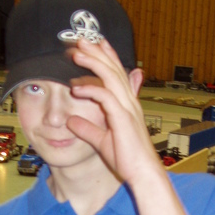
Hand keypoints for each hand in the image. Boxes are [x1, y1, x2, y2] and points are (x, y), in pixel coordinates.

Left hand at [66, 38, 162, 185]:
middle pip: (113, 70)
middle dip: (97, 52)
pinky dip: (90, 89)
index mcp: (127, 106)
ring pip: (110, 77)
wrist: (142, 174)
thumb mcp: (102, 141)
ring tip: (76, 53)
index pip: (117, 74)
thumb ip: (88, 129)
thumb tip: (72, 122)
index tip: (95, 44)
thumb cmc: (128, 160)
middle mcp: (129, 103)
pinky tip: (76, 87)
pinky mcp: (123, 119)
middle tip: (81, 40)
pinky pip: (106, 97)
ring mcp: (128, 109)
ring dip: (93, 63)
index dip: (107, 57)